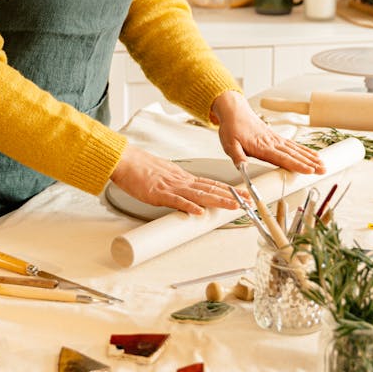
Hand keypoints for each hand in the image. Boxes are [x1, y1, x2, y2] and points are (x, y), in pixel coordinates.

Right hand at [110, 145, 240, 215]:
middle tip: (247, 201)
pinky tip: (199, 212)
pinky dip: (188, 206)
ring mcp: (171, 187)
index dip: (227, 190)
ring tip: (233, 206)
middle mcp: (181, 181)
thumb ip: (176, 185)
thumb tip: (187, 196)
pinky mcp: (158, 193)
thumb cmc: (140, 168)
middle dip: (230, 196)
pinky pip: (176, 201)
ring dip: (217, 201)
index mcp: (182, 177)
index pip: (210, 184)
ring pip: (199, 194)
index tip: (242, 195)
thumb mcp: (164, 175)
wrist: (125, 160)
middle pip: (210, 189)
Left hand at [210, 90, 324, 174]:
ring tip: (323, 165)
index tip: (308, 170)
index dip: (296, 165)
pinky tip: (314, 156)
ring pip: (296, 150)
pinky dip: (305, 151)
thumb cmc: (232, 127)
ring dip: (310, 158)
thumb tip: (242, 168)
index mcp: (261, 146)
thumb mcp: (229, 143)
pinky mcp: (277, 138)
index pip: (282, 158)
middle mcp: (272, 143)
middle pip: (293, 155)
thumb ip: (237, 156)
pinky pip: (294, 145)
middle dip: (309, 163)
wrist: (235, 111)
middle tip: (322, 170)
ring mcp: (276, 140)